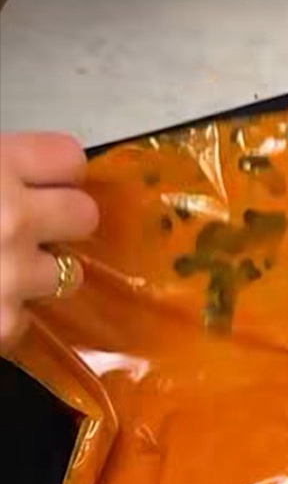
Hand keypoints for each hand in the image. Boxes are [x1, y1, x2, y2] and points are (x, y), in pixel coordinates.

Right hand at [0, 133, 97, 353]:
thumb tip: (22, 176)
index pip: (69, 158)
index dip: (54, 172)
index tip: (40, 181)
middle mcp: (12, 218)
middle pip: (83, 214)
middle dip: (59, 221)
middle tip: (24, 227)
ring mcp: (10, 276)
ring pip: (67, 276)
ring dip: (38, 276)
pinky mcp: (1, 325)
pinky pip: (25, 322)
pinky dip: (5, 316)